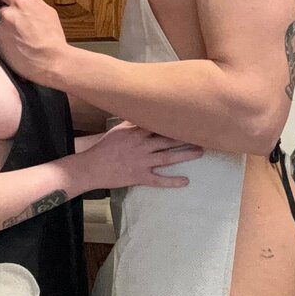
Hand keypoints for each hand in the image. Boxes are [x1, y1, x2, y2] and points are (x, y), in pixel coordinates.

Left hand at [0, 0, 69, 84]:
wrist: (51, 61)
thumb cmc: (52, 37)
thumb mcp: (47, 11)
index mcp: (20, 3)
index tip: (15, 3)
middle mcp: (7, 14)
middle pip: (4, 10)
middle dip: (12, 17)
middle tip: (26, 27)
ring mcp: (0, 30)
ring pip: (2, 26)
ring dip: (9, 30)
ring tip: (25, 40)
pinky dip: (7, 43)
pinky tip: (20, 48)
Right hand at [77, 122, 202, 192]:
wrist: (92, 167)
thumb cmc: (104, 147)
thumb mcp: (117, 130)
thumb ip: (132, 123)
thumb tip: (144, 114)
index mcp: (136, 133)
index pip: (159, 124)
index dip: (174, 122)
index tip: (189, 118)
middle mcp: (142, 146)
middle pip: (168, 140)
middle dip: (185, 137)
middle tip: (201, 135)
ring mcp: (142, 162)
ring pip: (168, 158)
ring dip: (185, 155)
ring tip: (199, 152)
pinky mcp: (140, 177)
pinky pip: (159, 180)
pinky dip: (172, 181)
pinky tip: (185, 181)